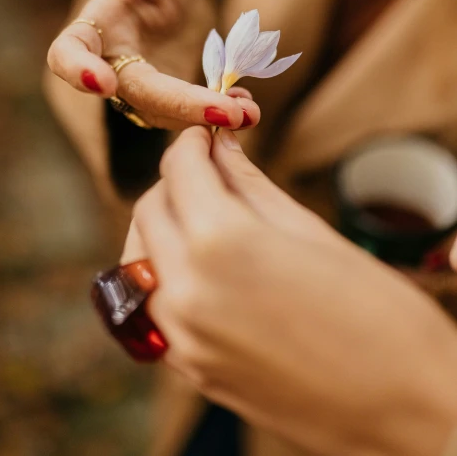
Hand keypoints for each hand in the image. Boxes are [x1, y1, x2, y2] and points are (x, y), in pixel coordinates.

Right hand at [47, 0, 259, 129]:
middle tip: (228, 113)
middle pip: (135, 94)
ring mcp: (136, 95)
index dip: (79, 71)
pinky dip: (218, 114)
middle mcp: (106, 70)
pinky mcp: (164, 110)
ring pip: (164, 115)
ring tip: (248, 112)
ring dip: (206, 117)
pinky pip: (185, 119)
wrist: (181, 10)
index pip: (66, 55)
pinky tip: (247, 108)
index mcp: (91, 32)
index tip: (104, 83)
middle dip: (181, 105)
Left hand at [132, 127, 456, 455]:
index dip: (190, 143)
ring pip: (140, 259)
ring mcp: (183, 338)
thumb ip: (251, 185)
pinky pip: (155, 306)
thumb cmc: (379, 315)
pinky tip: (206, 267)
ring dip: (164, 227)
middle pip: (150, 210)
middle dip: (174, 181)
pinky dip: (168, 274)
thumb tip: (221, 148)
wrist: (405, 409)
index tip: (205, 135)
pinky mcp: (191, 370)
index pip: (179, 169)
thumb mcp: (311, 232)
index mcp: (220, 244)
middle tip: (209, 172)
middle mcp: (186, 291)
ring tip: (205, 217)